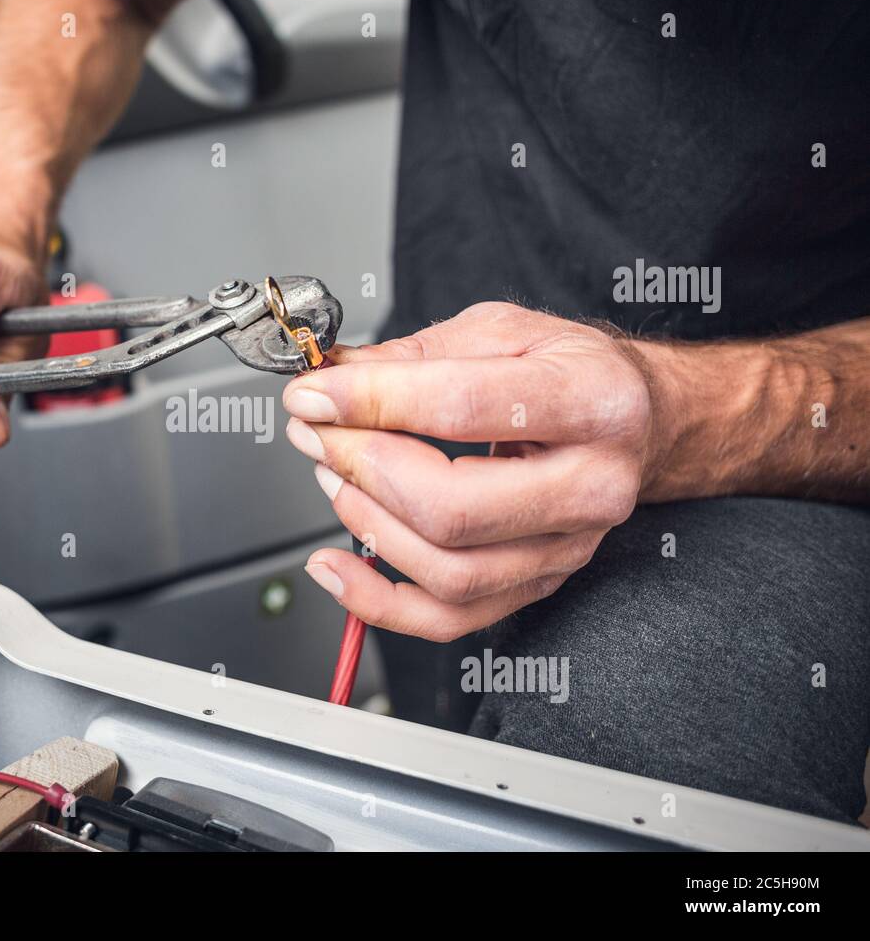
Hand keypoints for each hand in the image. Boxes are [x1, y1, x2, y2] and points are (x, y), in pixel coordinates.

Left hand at [283, 300, 664, 641]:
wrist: (635, 420)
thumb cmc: (569, 373)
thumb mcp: (502, 331)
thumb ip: (415, 354)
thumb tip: (331, 379)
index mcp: (592, 401)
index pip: (462, 407)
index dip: (371, 402)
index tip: (313, 395)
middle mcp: (592, 484)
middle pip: (452, 507)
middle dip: (361, 468)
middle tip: (316, 434)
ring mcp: (568, 547)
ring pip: (448, 571)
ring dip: (365, 525)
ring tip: (330, 475)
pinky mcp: (540, 584)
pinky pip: (450, 619)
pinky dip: (378, 603)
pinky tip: (333, 567)